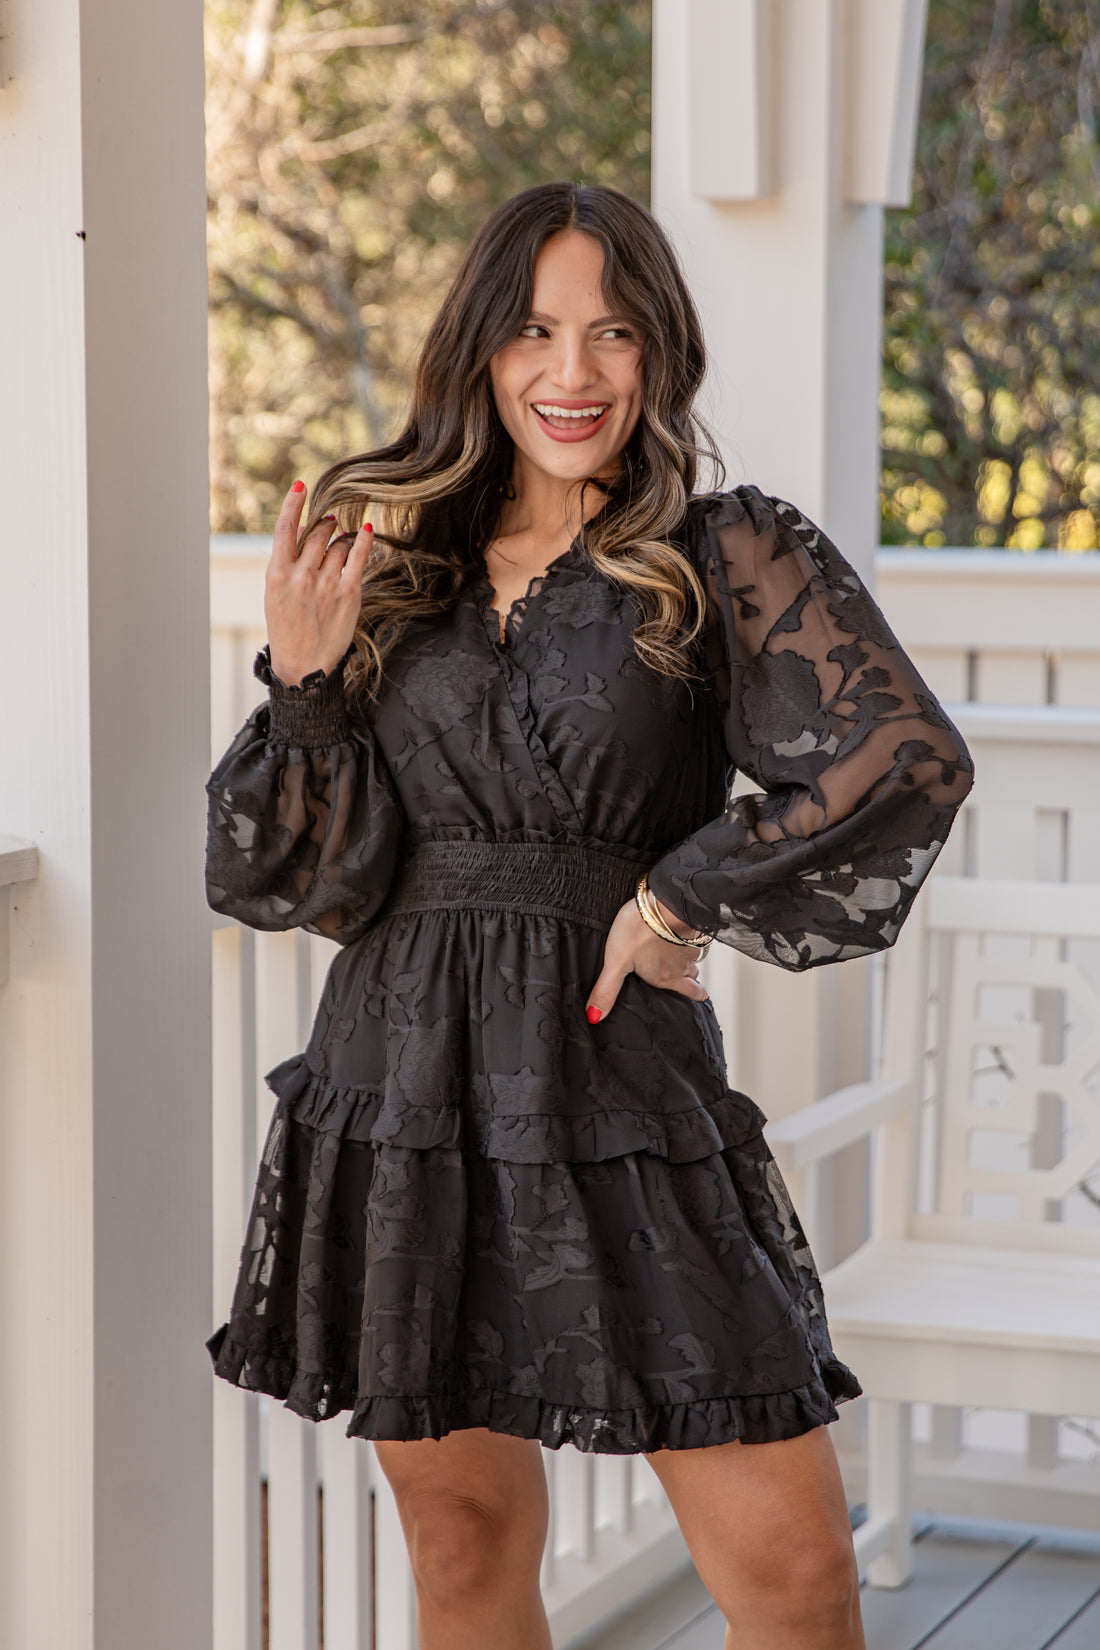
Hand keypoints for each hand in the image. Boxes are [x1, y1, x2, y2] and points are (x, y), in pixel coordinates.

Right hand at [265, 481, 373, 685]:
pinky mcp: (347, 592)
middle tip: (331, 524)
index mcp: (277, 573)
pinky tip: (367, 530)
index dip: (293, 504)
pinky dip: (364, 540)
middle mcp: (300, 575)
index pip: (285, 529)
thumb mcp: (275, 594)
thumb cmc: (288, 628)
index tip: (301, 486)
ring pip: (338, 545)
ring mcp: (325, 583)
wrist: (302, 665)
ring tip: (342, 544)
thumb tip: (303, 533)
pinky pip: (358, 557)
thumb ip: (287, 564)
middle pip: (317, 534)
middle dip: (325, 526)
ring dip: (342, 539)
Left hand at [585, 897, 708, 1022]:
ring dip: (690, 957)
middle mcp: (681, 965)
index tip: (701, 996)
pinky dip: (690, 937)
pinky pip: (695, 936)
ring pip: (694, 955)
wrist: (663, 901)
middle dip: (693, 978)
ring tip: (684, 955)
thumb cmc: (639, 931)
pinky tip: (683, 932)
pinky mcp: (692, 925)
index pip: (688, 991)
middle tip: (695, 981)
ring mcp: (689, 944)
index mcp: (664, 977)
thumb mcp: (616, 963)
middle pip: (692, 974)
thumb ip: (606, 989)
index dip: (695, 995)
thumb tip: (595, 1016)